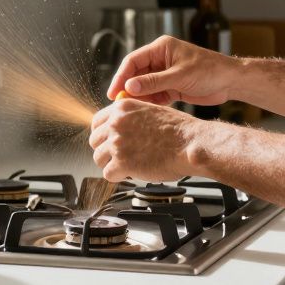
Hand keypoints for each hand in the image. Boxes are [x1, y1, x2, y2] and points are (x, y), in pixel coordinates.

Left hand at [88, 98, 207, 181]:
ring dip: (110, 164)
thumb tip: (121, 125)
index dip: (102, 134)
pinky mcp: (122, 163)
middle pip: (94, 141)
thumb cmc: (179, 130)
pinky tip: (129, 173)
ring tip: (126, 165)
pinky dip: (117, 176)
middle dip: (105, 149)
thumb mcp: (151, 110)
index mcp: (122, 108)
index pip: (97, 121)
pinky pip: (107, 174)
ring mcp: (117, 143)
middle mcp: (116, 123)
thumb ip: (131, 116)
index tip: (106, 140)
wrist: (190, 143)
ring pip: (98, 158)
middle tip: (118, 155)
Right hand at [106, 35, 237, 105]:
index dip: (121, 76)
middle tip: (118, 104)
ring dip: (138, 97)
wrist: (231, 82)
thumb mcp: (179, 76)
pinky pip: (155, 95)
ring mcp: (166, 74)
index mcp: (161, 48)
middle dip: (128, 88)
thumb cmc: (209, 70)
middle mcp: (160, 60)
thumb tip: (129, 86)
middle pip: (136, 74)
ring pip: (144, 86)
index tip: (114, 92)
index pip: (133, 61)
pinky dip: (150, 103)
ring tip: (130, 110)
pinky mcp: (172, 88)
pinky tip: (145, 111)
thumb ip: (154, 82)